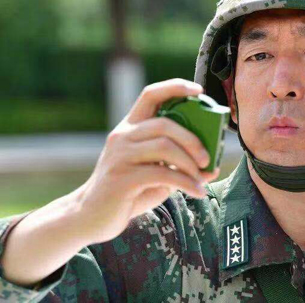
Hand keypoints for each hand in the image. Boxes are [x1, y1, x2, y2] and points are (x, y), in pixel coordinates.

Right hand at [72, 78, 220, 244]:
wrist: (92, 217)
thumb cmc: (129, 191)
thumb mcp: (154, 171)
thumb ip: (178, 164)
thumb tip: (212, 167)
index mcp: (130, 128)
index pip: (150, 94)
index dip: (175, 87)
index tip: (198, 90)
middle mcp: (122, 137)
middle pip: (164, 124)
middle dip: (192, 139)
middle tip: (207, 158)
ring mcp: (120, 156)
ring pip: (165, 147)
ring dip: (190, 163)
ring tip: (202, 178)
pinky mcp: (122, 178)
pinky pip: (163, 174)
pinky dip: (186, 183)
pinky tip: (198, 192)